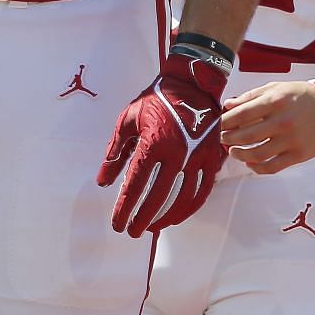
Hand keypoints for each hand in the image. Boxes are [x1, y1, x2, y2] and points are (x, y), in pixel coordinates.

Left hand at [97, 50, 226, 236]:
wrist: (192, 83)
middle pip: (157, 197)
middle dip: (142, 218)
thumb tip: (103, 181)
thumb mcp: (128, 120)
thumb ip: (115, 152)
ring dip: (166, 216)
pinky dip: (189, 207)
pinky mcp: (212, 157)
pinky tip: (177, 215)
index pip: (135, 184)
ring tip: (152, 227)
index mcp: (153, 142)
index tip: (117, 223)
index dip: (124, 207)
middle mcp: (176, 153)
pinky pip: (202, 190)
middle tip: (132, 231)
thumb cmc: (156, 100)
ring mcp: (197, 156)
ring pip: (182, 198)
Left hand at [219, 80, 314, 174]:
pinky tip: (249, 163)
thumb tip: (227, 106)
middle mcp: (283, 121)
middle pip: (247, 136)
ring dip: (240, 154)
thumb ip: (250, 97)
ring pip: (258, 154)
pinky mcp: (299, 155)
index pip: (242, 114)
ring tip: (232, 151)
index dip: (225, 122)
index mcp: (275, 101)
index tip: (216, 125)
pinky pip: (273, 167)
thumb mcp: (275, 88)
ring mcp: (291, 140)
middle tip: (221, 138)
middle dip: (228, 138)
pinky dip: (257, 168)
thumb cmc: (299, 96)